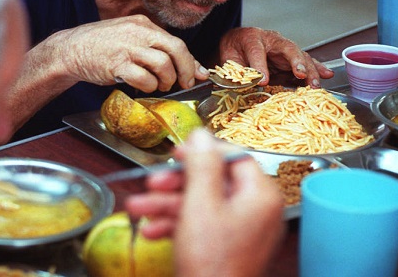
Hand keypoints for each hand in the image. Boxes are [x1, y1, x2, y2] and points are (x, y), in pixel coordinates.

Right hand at [43, 15, 208, 91]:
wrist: (70, 49)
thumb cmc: (102, 46)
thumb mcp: (130, 38)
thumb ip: (156, 49)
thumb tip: (191, 67)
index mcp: (143, 23)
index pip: (176, 41)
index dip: (191, 61)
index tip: (198, 74)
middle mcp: (138, 32)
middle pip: (176, 50)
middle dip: (185, 71)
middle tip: (184, 84)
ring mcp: (127, 47)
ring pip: (163, 65)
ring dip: (165, 81)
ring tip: (159, 85)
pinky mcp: (116, 64)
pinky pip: (143, 78)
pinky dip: (148, 86)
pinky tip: (142, 87)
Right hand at [126, 129, 285, 276]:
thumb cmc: (212, 262)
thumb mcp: (200, 203)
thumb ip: (202, 165)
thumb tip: (202, 135)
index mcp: (259, 195)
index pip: (234, 157)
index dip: (203, 152)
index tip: (179, 152)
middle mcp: (254, 211)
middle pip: (212, 181)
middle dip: (176, 183)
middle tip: (153, 181)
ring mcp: (240, 230)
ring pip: (201, 204)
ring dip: (166, 204)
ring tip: (138, 208)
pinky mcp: (226, 246)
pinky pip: (200, 225)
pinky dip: (175, 225)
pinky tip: (151, 230)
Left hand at [219, 27, 333, 87]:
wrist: (237, 41)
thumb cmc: (233, 50)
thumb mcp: (228, 59)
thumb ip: (235, 70)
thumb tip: (244, 83)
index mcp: (251, 38)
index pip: (256, 51)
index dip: (260, 66)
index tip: (263, 81)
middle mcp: (271, 40)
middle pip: (287, 49)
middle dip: (296, 62)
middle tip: (301, 75)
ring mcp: (283, 48)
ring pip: (300, 56)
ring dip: (310, 70)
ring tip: (316, 83)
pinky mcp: (290, 58)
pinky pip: (305, 62)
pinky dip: (316, 68)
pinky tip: (326, 75)